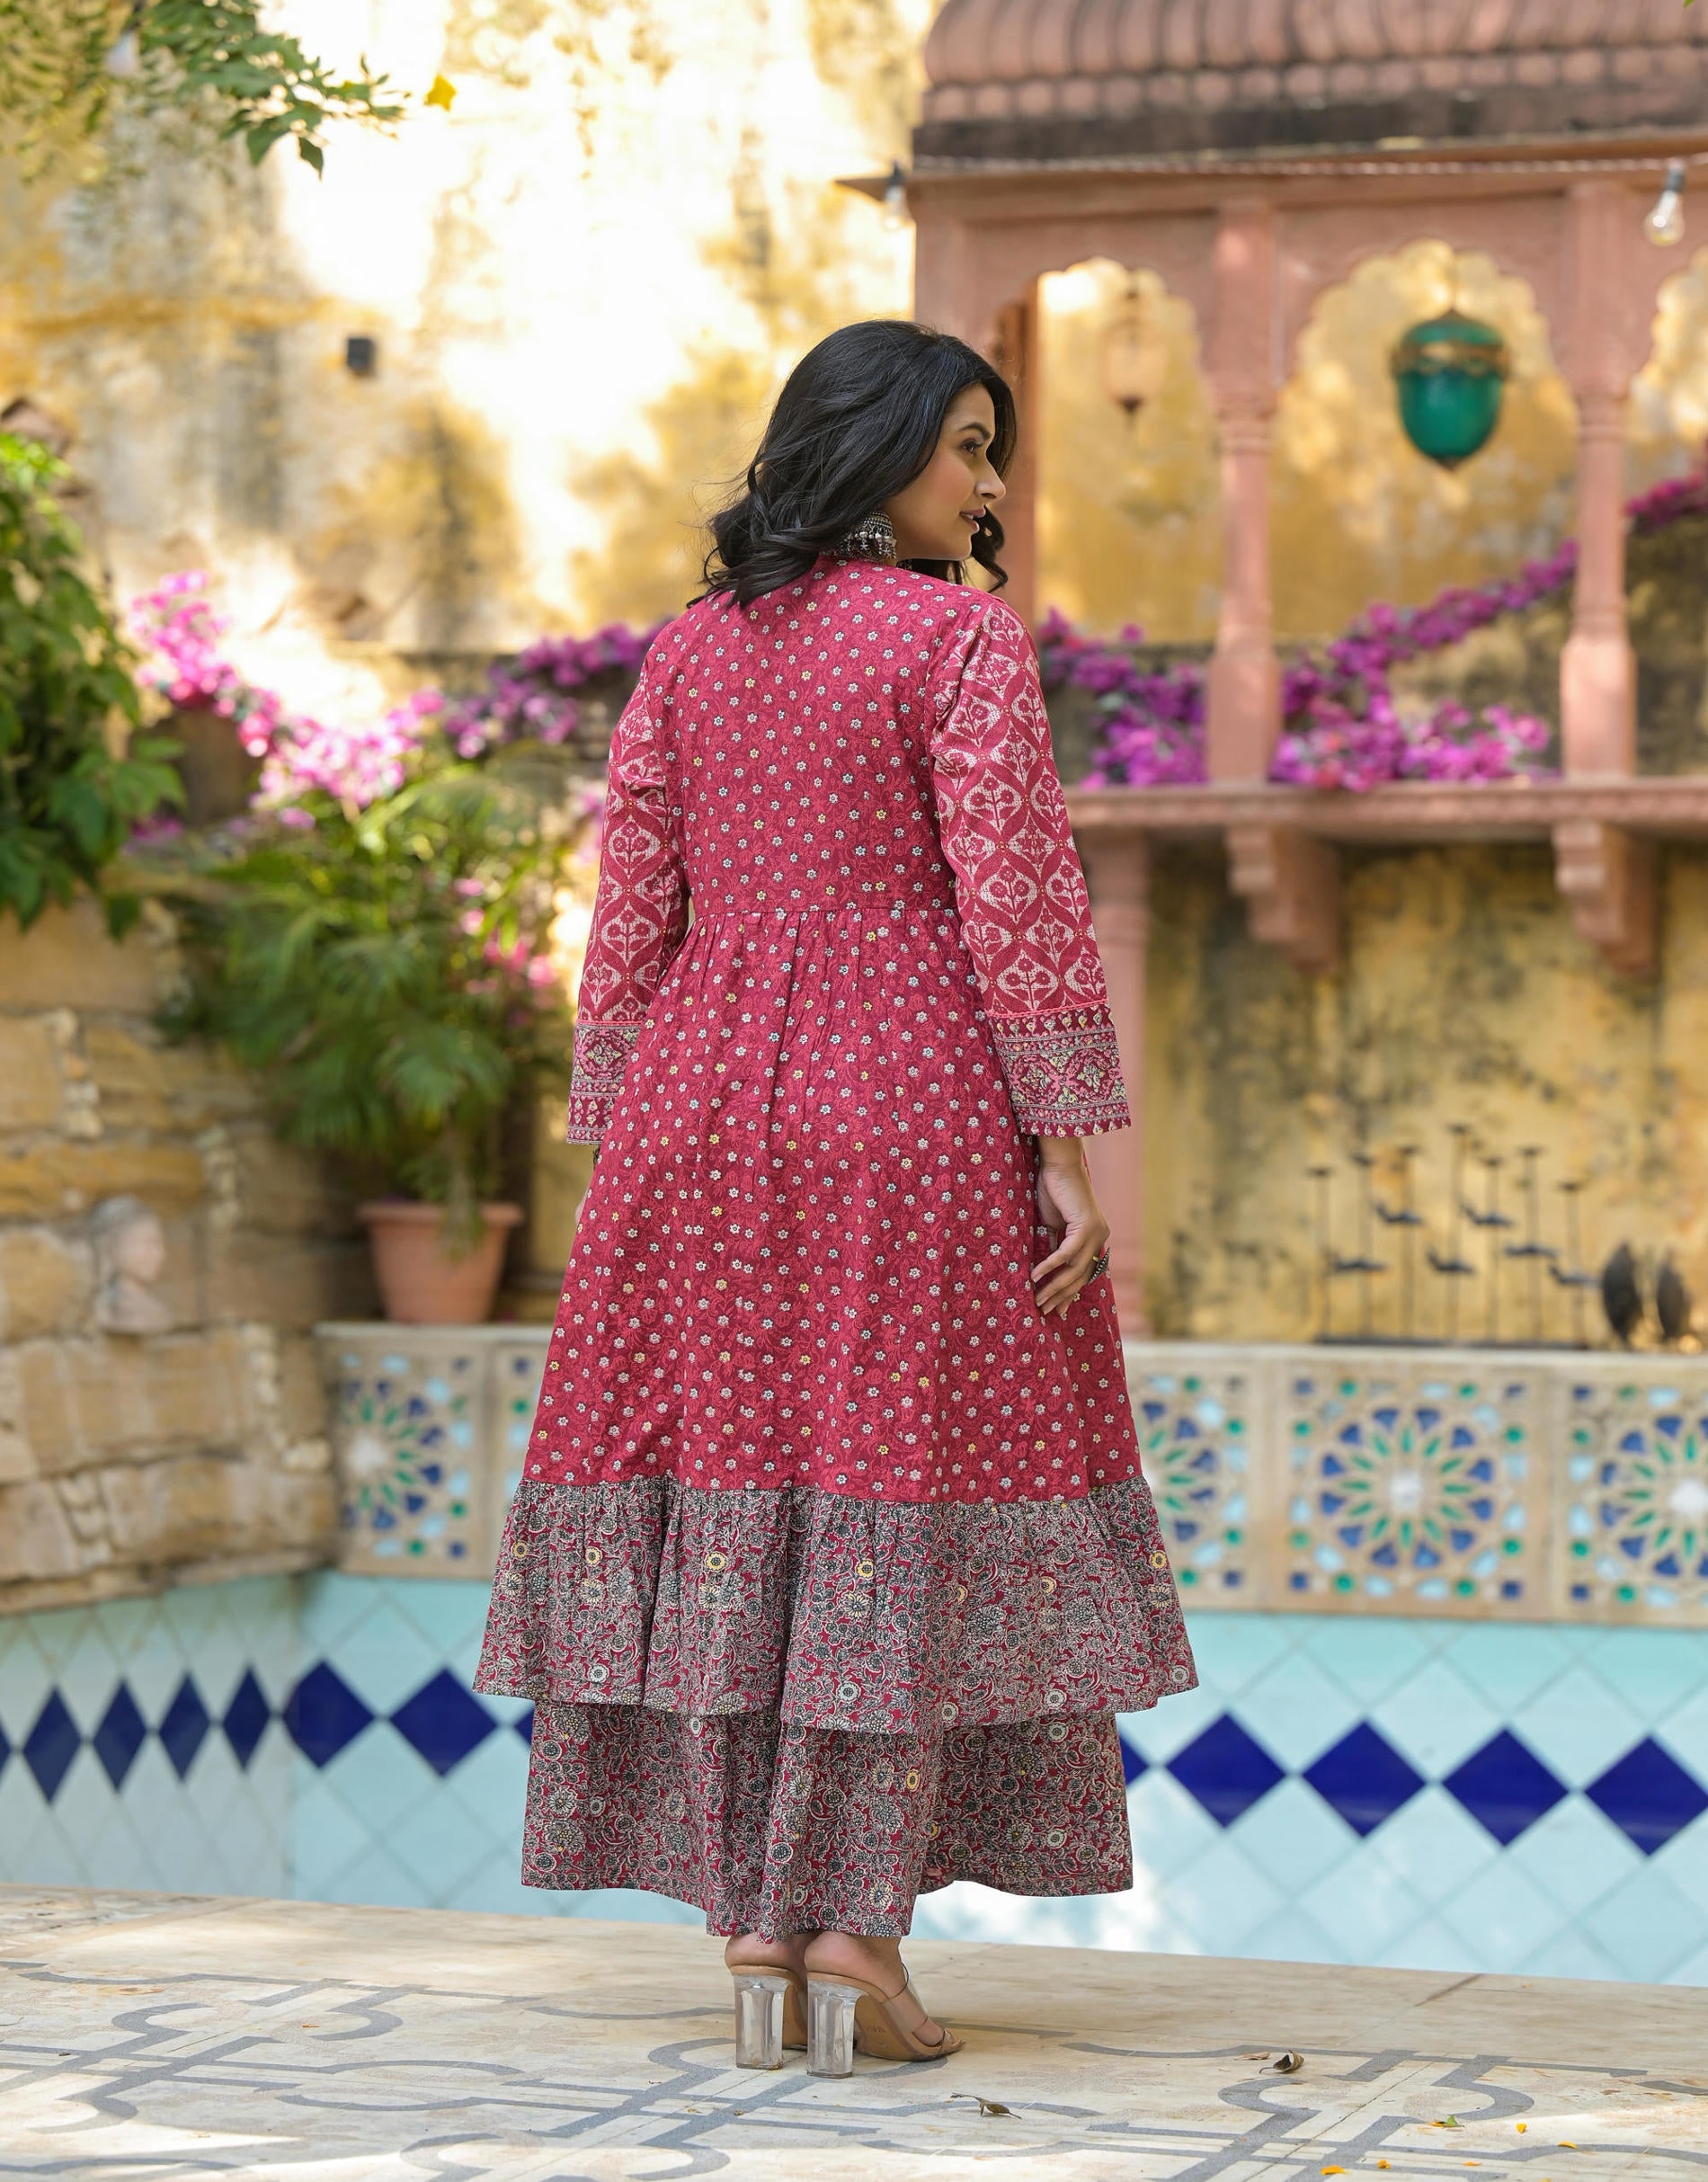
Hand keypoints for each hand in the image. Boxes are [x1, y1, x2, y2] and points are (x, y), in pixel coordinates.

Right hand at [1030, 1140, 1109, 1318]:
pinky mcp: (1084, 1226)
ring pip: (1075, 1270)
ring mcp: (1095, 1233)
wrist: (1059, 1164)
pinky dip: (1049, 1266)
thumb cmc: (1055, 1191)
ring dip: (1054, 1287)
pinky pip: (1065, 1254)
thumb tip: (1048, 1270)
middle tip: (1044, 1310)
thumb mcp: (1056, 1225)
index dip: (1070, 1294)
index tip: (1057, 1311)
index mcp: (1096, 1238)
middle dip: (1061, 1296)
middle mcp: (1100, 1238)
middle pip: (1081, 1277)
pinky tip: (1035, 1275)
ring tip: (1037, 1298)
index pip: (1085, 1274)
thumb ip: (1057, 1245)